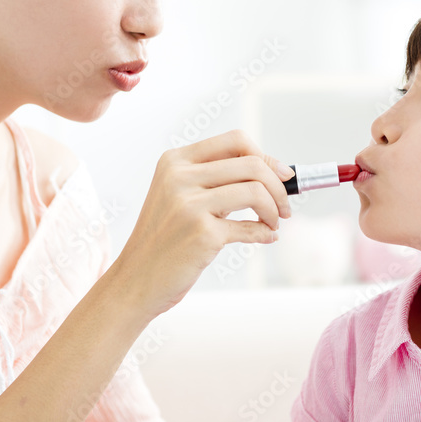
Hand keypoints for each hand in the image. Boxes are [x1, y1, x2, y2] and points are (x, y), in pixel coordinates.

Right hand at [110, 129, 293, 320]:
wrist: (135, 281)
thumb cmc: (166, 239)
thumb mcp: (180, 197)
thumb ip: (218, 180)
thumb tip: (278, 172)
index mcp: (175, 161)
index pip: (235, 140)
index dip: (266, 156)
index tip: (282, 176)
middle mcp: (179, 177)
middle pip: (252, 164)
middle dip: (279, 186)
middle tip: (285, 207)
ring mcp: (189, 204)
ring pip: (256, 191)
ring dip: (275, 209)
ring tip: (273, 223)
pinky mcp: (201, 233)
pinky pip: (251, 226)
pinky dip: (265, 232)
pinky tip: (265, 236)